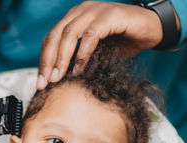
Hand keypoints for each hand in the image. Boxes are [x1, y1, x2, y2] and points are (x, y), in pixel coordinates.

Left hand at [37, 1, 168, 88]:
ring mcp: (94, 11)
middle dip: (47, 62)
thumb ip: (76, 61)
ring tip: (58, 78)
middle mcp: (80, 12)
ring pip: (69, 34)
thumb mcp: (93, 53)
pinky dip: (82, 54)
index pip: (50, 39)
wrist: (151, 29)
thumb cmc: (121, 42)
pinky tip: (79, 70)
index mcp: (72, 19)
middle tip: (45, 83)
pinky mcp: (110, 15)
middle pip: (55, 36)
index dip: (43, 61)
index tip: (40, 82)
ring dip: (61, 59)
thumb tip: (58, 80)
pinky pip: (91, 35)